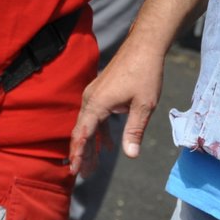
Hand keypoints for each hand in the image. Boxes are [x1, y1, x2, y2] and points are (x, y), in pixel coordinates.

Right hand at [70, 40, 164, 175]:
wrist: (145, 45)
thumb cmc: (146, 73)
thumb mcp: (144, 105)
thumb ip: (135, 131)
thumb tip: (131, 155)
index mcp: (97, 103)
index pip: (82, 134)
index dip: (78, 154)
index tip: (74, 171)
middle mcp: (91, 98)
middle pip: (82, 131)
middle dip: (82, 153)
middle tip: (83, 175)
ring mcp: (95, 94)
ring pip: (88, 124)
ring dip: (90, 144)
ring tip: (92, 165)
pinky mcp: (101, 91)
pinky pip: (95, 116)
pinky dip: (99, 131)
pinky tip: (106, 146)